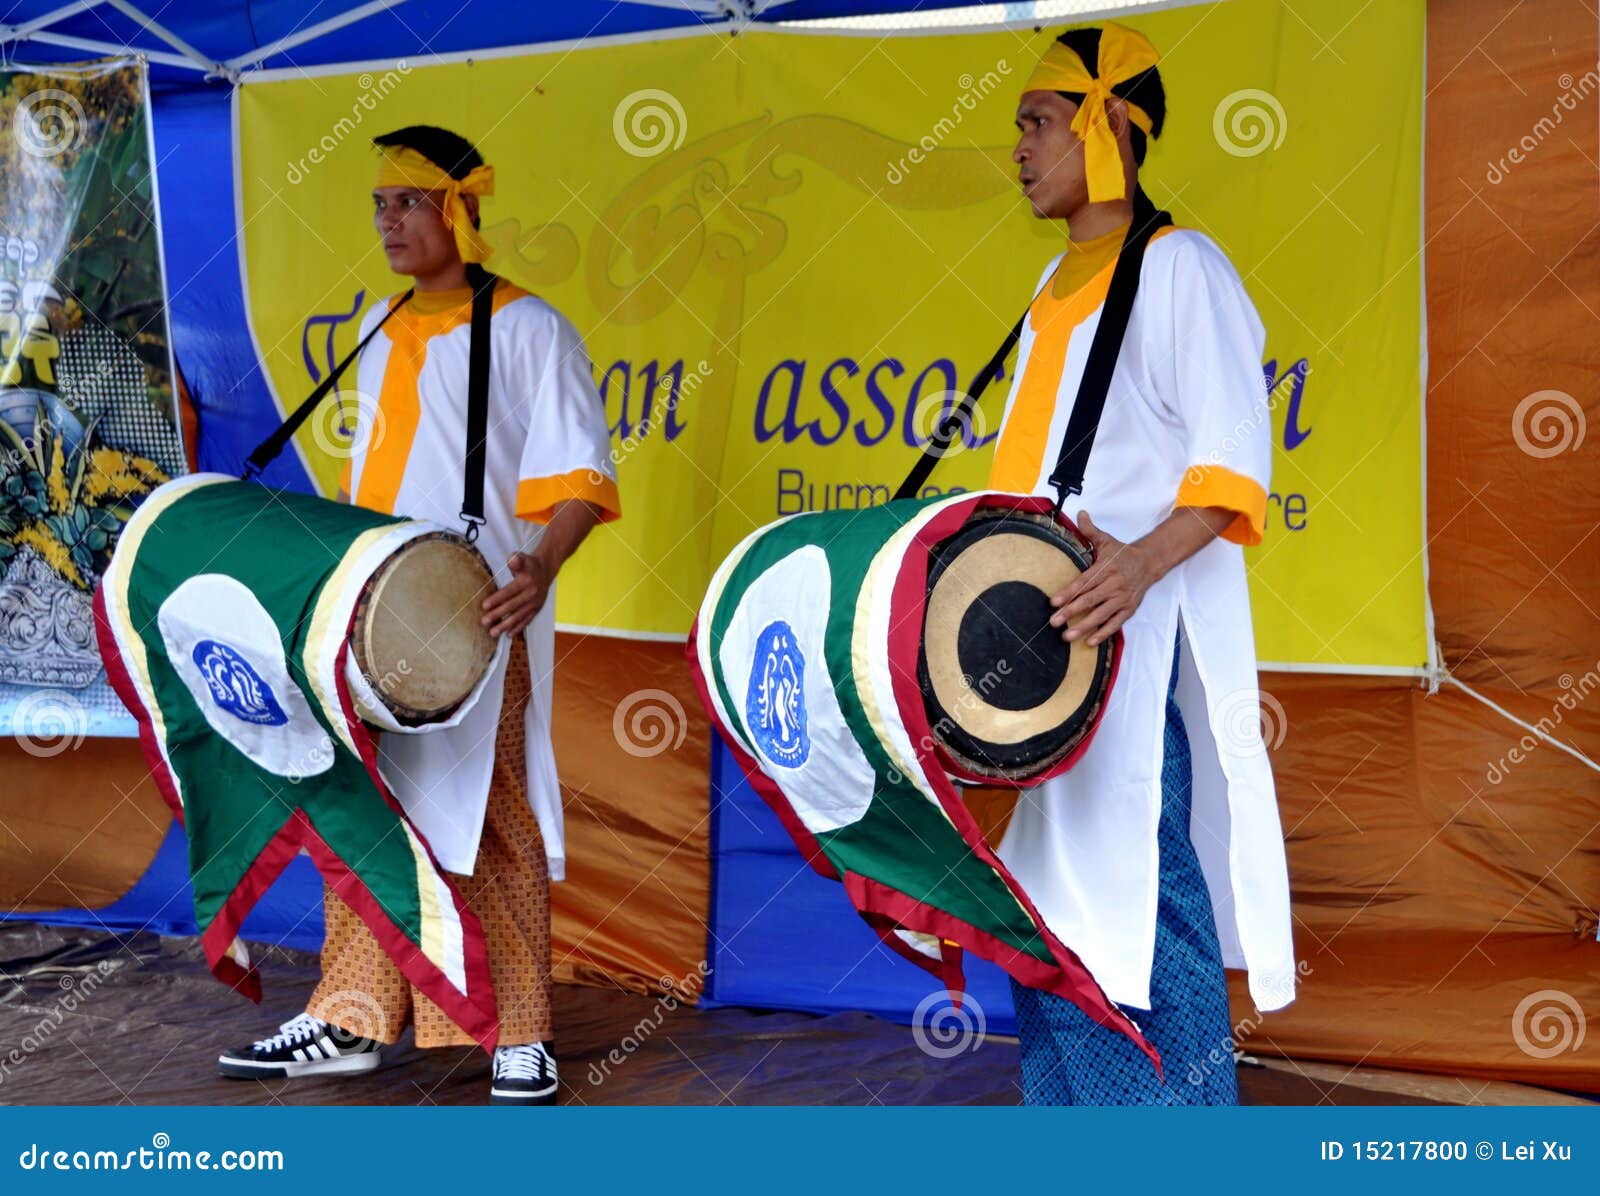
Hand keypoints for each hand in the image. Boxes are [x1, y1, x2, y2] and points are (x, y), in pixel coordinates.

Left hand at [481, 552, 552, 636]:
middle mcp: (531, 594)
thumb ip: (517, 559)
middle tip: (484, 622)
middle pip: (512, 606)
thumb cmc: (530, 564)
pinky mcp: (536, 610)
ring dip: (505, 626)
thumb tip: (511, 559)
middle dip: (497, 615)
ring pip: (518, 616)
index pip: (509, 592)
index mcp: (526, 582)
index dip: (497, 599)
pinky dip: (518, 628)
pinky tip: (508, 635)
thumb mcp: (524, 558)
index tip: (484, 606)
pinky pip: (527, 620)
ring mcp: (534, 604)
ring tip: (493, 633)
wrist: (546, 570)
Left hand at [1049, 511, 1157, 646]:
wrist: (1150, 563)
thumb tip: (1080, 513)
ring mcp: (1123, 598)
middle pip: (1090, 600)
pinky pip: (1115, 623)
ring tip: (1067, 636)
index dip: (1068, 592)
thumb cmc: (1122, 553)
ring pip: (1101, 614)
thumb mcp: (1107, 541)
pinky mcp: (1129, 609)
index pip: (1084, 582)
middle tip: (1054, 623)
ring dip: (1084, 626)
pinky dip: (1103, 633)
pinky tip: (1089, 641)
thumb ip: (1090, 530)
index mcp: (1106, 568)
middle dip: (1071, 612)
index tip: (1054, 602)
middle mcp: (1115, 584)